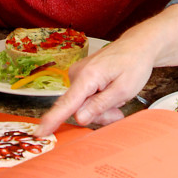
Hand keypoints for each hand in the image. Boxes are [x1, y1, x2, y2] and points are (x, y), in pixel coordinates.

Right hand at [36, 31, 156, 134]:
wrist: (137, 45)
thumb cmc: (134, 64)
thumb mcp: (123, 90)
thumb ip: (100, 105)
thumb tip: (78, 118)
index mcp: (88, 76)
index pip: (67, 103)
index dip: (53, 119)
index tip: (39, 132)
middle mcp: (77, 73)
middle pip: (78, 109)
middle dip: (98, 115)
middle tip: (118, 111)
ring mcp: (77, 74)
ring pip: (82, 106)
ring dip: (99, 108)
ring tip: (117, 100)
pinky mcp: (80, 77)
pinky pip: (84, 98)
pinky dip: (98, 101)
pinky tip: (110, 94)